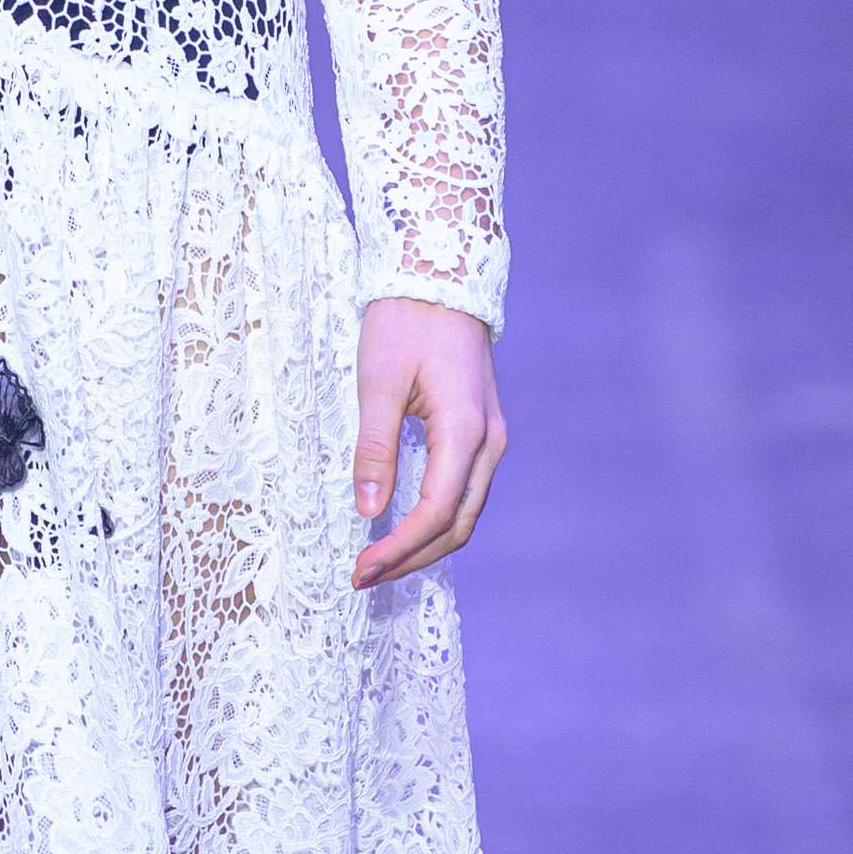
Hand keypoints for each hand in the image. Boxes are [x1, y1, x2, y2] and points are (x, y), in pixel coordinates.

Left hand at [353, 297, 504, 589]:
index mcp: (466, 430)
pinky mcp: (482, 432)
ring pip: (465, 513)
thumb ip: (375, 449)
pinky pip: (465, 491)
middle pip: (458, 525)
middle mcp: (489, 441)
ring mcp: (491, 438)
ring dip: (425, 544)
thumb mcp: (377, 383)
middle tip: (363, 576)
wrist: (440, 277)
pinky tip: (404, 528)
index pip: (436, 512)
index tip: (361, 569)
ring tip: (379, 562)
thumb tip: (368, 511)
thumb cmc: (404, 321)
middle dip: (411, 558)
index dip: (399, 548)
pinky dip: (437, 520)